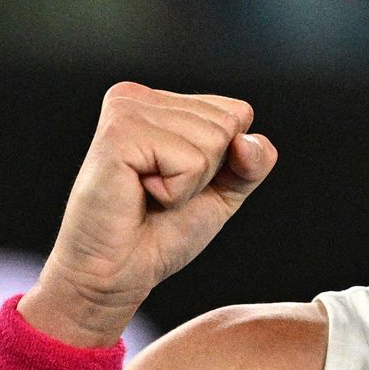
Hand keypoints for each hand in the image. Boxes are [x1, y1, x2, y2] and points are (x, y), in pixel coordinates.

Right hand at [21, 82, 277, 345]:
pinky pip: (190, 161)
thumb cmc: (160, 231)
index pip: (237, 113)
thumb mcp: (223, 191)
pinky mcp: (119, 134)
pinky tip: (140, 194)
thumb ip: (253, 161)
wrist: (115, 272)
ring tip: (148, 193)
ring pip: (212, 141)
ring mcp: (126, 110)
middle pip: (227, 125)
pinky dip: (176, 192)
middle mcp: (137, 97)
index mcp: (159, 102)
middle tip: (160, 192)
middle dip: (206, 173)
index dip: (225, 161)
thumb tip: (246, 140)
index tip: (179, 181)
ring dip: (189, 184)